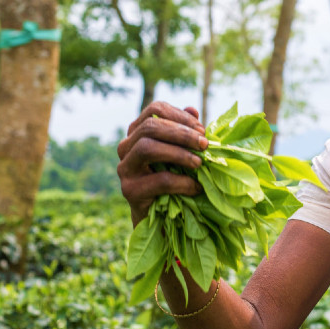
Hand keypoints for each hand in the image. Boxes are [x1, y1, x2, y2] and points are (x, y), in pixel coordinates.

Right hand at [117, 102, 208, 224]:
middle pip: (150, 127)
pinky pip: (158, 180)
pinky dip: (181, 182)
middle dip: (182, 133)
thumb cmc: (175, 179)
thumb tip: (193, 109)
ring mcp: (125, 168)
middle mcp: (126, 147)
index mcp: (138, 132)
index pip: (154, 111)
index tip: (201, 128)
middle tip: (204, 144)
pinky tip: (196, 187)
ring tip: (199, 163)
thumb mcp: (182, 153)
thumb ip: (186, 132)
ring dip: (178, 153)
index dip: (179, 116)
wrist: (162, 219)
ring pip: (147, 148)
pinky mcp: (130, 190)